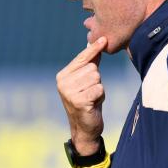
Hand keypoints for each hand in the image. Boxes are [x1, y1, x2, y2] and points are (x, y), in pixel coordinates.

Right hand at [56, 36, 106, 155]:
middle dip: (96, 80)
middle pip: (92, 68)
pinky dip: (100, 96)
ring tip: (91, 98)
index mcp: (63, 75)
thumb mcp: (87, 81)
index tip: (104, 38)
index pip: (81, 58)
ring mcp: (69, 92)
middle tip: (90, 92)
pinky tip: (93, 104)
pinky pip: (99, 89)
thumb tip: (98, 44)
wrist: (84, 128)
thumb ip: (90, 63)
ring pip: (96, 78)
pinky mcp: (79, 101)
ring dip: (98, 88)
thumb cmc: (87, 101)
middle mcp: (63, 82)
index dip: (94, 49)